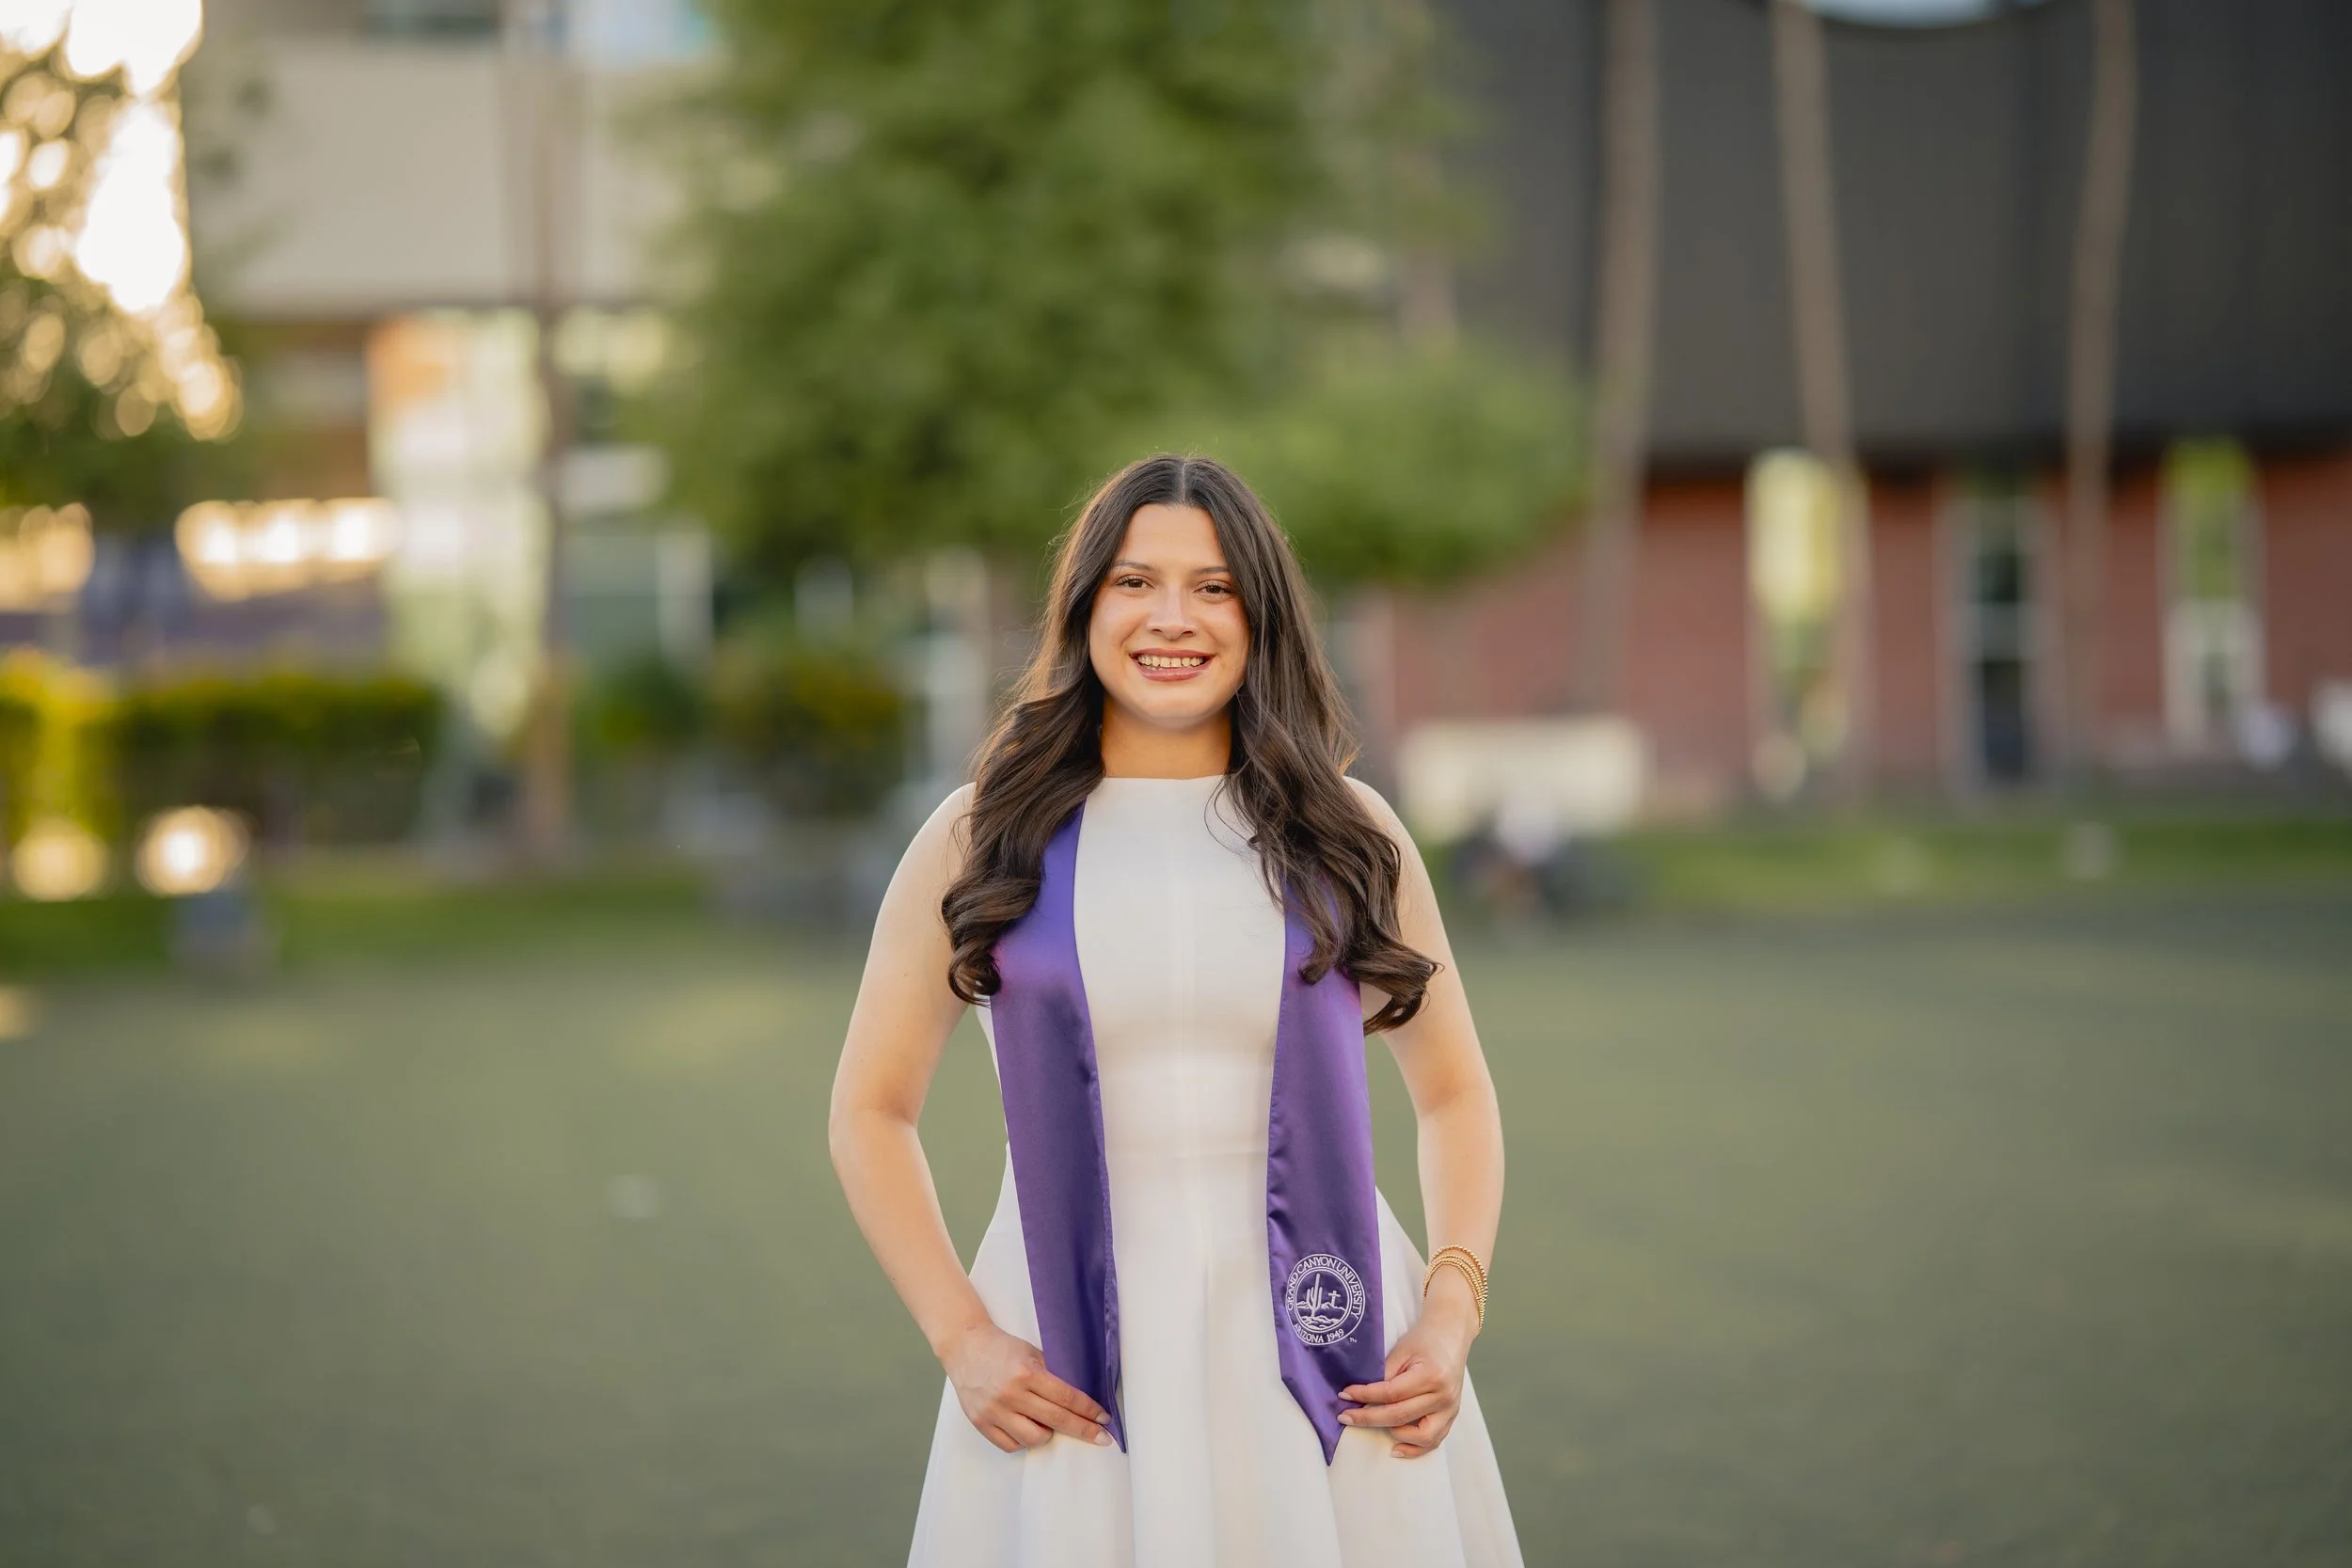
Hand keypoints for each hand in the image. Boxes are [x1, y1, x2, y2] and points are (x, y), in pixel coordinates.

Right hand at [939, 1320, 1115, 1453]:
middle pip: (1056, 1420)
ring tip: (1051, 1426)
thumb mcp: (1032, 1353)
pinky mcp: (981, 1423)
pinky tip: (1028, 1429)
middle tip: (1102, 1438)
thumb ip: (1053, 1375)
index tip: (1104, 1419)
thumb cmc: (1002, 1348)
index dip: (1089, 1411)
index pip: (1066, 1398)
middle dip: (1084, 1430)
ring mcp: (994, 1411)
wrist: (965, 1348)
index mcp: (1026, 1373)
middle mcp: (1010, 1394)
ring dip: (1049, 1435)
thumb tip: (1080, 1400)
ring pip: (1033, 1439)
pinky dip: (1024, 1441)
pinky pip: (1011, 1445)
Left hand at [1337, 1297, 1474, 1458]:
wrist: (1451, 1336)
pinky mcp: (1451, 1416)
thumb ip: (1385, 1374)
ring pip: (1421, 1436)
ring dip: (1394, 1435)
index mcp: (1431, 1376)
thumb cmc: (1425, 1339)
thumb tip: (1362, 1396)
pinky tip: (1397, 1446)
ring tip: (1372, 1425)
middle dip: (1368, 1418)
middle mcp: (1443, 1396)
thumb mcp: (1402, 1350)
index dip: (1365, 1396)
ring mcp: (1450, 1409)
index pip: (1391, 1393)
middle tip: (1345, 1416)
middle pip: (1400, 1416)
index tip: (1345, 1394)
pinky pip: (1434, 1440)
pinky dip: (1415, 1447)